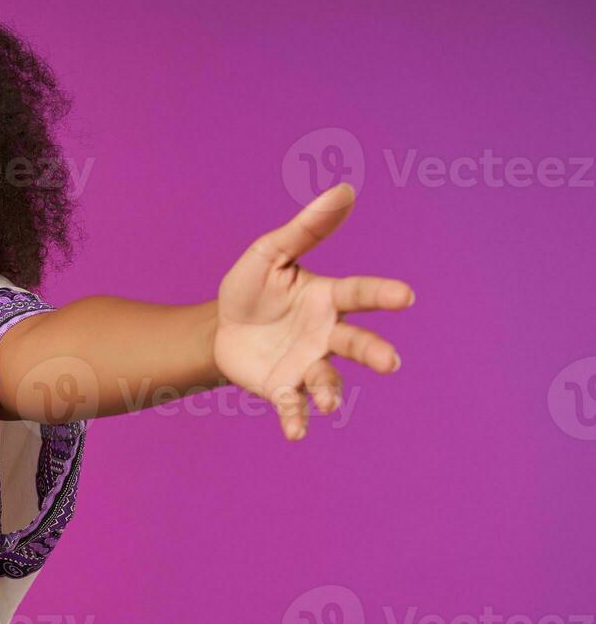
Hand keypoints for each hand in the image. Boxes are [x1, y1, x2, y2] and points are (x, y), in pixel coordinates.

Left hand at [213, 183, 414, 440]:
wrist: (218, 328)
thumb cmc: (251, 287)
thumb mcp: (271, 253)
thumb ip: (306, 228)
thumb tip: (344, 189)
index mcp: (327, 298)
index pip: (360, 293)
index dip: (383, 294)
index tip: (406, 297)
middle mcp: (325, 333)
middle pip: (356, 343)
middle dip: (374, 352)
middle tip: (391, 362)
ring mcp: (307, 363)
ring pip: (328, 378)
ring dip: (332, 391)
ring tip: (330, 403)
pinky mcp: (283, 387)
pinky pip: (294, 404)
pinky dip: (296, 418)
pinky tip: (296, 433)